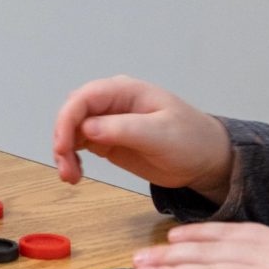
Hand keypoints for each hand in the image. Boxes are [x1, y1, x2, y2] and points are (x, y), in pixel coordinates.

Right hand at [50, 75, 232, 196]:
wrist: (205, 160)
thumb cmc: (191, 140)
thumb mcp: (161, 134)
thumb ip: (124, 129)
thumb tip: (88, 127)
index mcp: (125, 91)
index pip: (84, 98)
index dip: (67, 120)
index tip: (63, 147)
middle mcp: (112, 103)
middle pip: (72, 113)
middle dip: (63, 139)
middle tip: (66, 168)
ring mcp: (108, 122)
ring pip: (72, 130)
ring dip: (65, 152)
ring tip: (71, 177)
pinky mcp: (108, 141)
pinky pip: (79, 145)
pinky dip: (72, 159)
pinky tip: (76, 174)